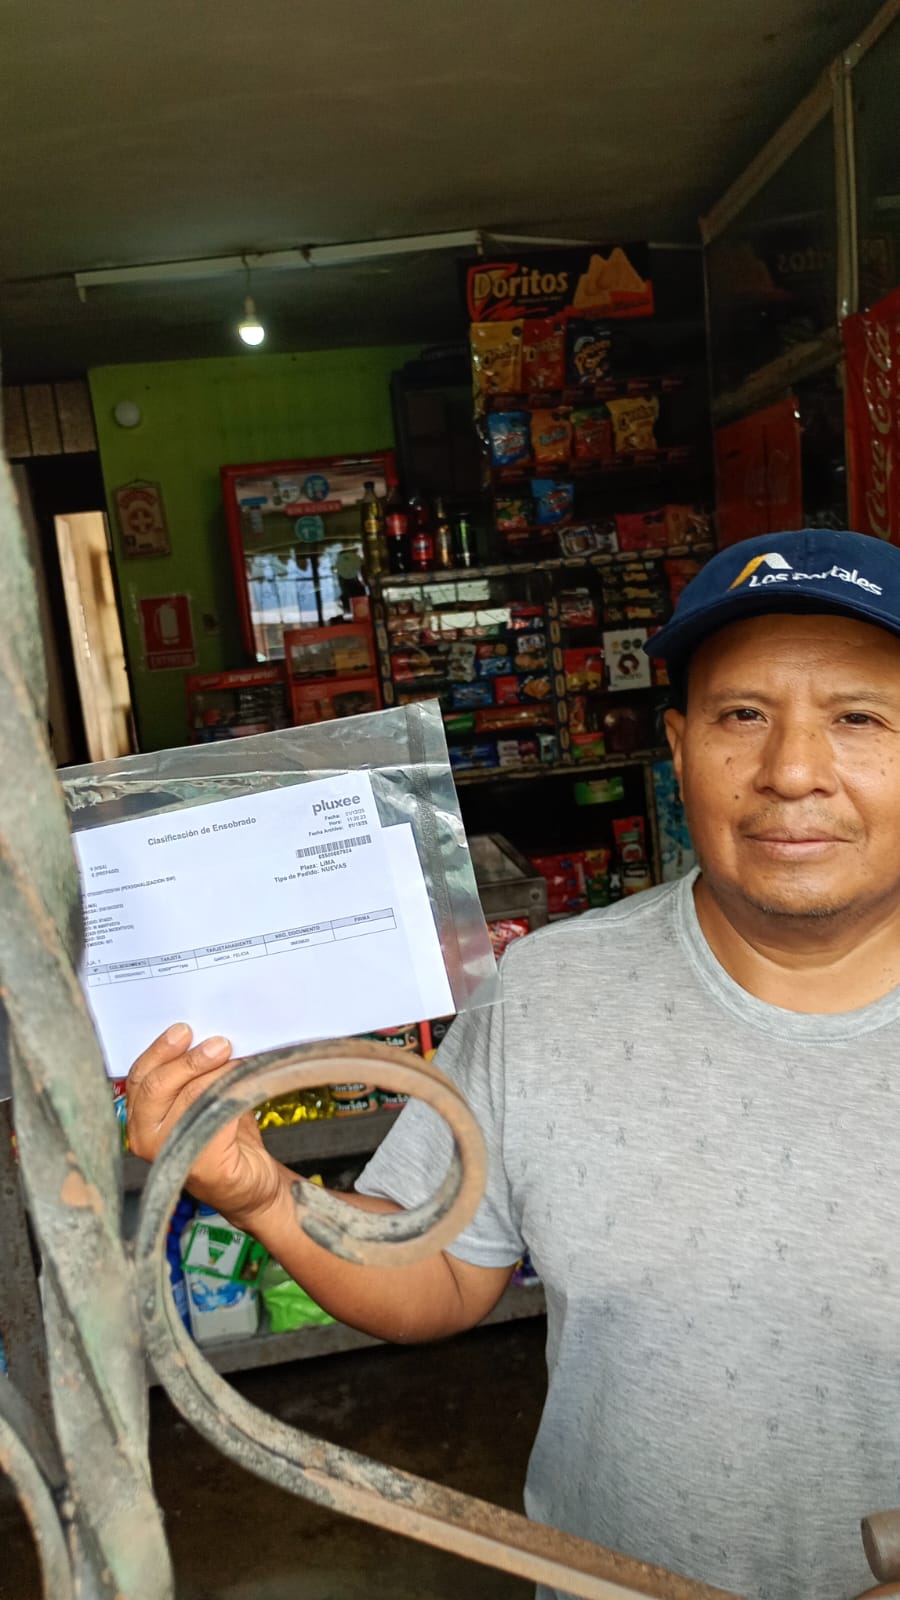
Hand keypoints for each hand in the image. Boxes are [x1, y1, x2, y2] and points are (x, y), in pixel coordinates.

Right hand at [126, 1024, 282, 1222]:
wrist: (250, 1183)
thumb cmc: (224, 1137)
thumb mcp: (202, 1097)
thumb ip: (194, 1071)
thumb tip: (209, 1032)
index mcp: (140, 1118)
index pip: (139, 1077)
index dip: (160, 1050)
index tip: (184, 1030)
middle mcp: (144, 1138)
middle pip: (157, 1086)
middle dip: (190, 1059)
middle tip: (219, 1043)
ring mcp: (168, 1153)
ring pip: (188, 1097)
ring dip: (216, 1072)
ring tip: (236, 1057)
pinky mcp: (200, 1164)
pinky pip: (215, 1116)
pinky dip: (233, 1092)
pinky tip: (246, 1081)